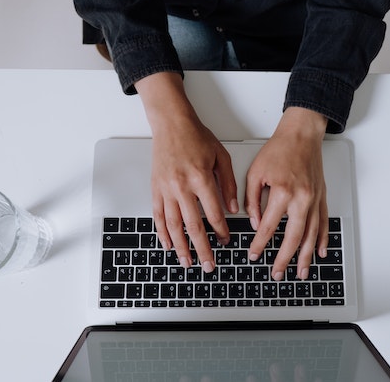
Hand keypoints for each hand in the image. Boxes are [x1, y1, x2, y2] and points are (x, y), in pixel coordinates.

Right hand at [136, 73, 238, 272]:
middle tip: (208, 265)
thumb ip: (228, 183)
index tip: (226, 241)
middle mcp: (181, 186)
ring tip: (188, 262)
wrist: (171, 124)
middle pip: (193, 226)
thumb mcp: (221, 156)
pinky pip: (158, 216)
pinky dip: (162, 233)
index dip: (221, 231)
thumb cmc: (196, 137)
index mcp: (200, 178)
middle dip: (202, 248)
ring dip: (181, 247)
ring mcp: (166, 189)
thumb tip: (233, 208)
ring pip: (173, 225)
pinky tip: (168, 245)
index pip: (213, 213)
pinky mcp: (155, 189)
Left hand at [245, 107, 328, 280]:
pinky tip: (319, 252)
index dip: (259, 244)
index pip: (268, 226)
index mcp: (282, 192)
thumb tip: (254, 222)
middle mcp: (301, 198)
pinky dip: (322, 240)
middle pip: (293, 238)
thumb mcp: (255, 172)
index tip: (253, 255)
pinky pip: (323, 223)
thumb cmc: (279, 150)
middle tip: (277, 273)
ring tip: (301, 273)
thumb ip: (251, 200)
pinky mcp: (321, 197)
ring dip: (306, 257)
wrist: (302, 135)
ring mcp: (314, 200)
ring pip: (311, 235)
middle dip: (284, 259)